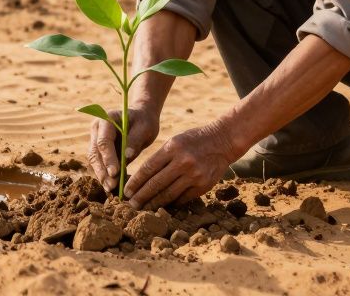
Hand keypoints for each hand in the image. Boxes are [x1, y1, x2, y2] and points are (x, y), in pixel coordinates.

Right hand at [89, 107, 159, 193]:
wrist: (141, 118)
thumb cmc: (144, 121)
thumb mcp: (145, 128)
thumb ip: (135, 140)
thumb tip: (126, 156)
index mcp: (106, 119)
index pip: (103, 141)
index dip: (108, 158)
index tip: (115, 172)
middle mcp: (97, 129)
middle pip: (95, 152)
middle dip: (102, 170)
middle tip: (112, 186)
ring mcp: (95, 139)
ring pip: (94, 160)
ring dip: (102, 175)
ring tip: (111, 188)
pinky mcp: (99, 150)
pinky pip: (99, 163)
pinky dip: (105, 174)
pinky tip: (112, 185)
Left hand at [124, 121, 239, 209]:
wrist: (224, 141)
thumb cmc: (194, 140)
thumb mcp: (175, 141)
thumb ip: (161, 158)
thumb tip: (142, 179)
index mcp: (173, 148)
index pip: (148, 168)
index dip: (135, 182)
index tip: (125, 191)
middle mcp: (183, 162)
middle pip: (156, 184)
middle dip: (141, 196)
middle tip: (130, 205)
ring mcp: (194, 175)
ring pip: (168, 194)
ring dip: (154, 203)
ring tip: (144, 208)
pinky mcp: (203, 185)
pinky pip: (182, 198)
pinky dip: (171, 203)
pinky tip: (163, 206)